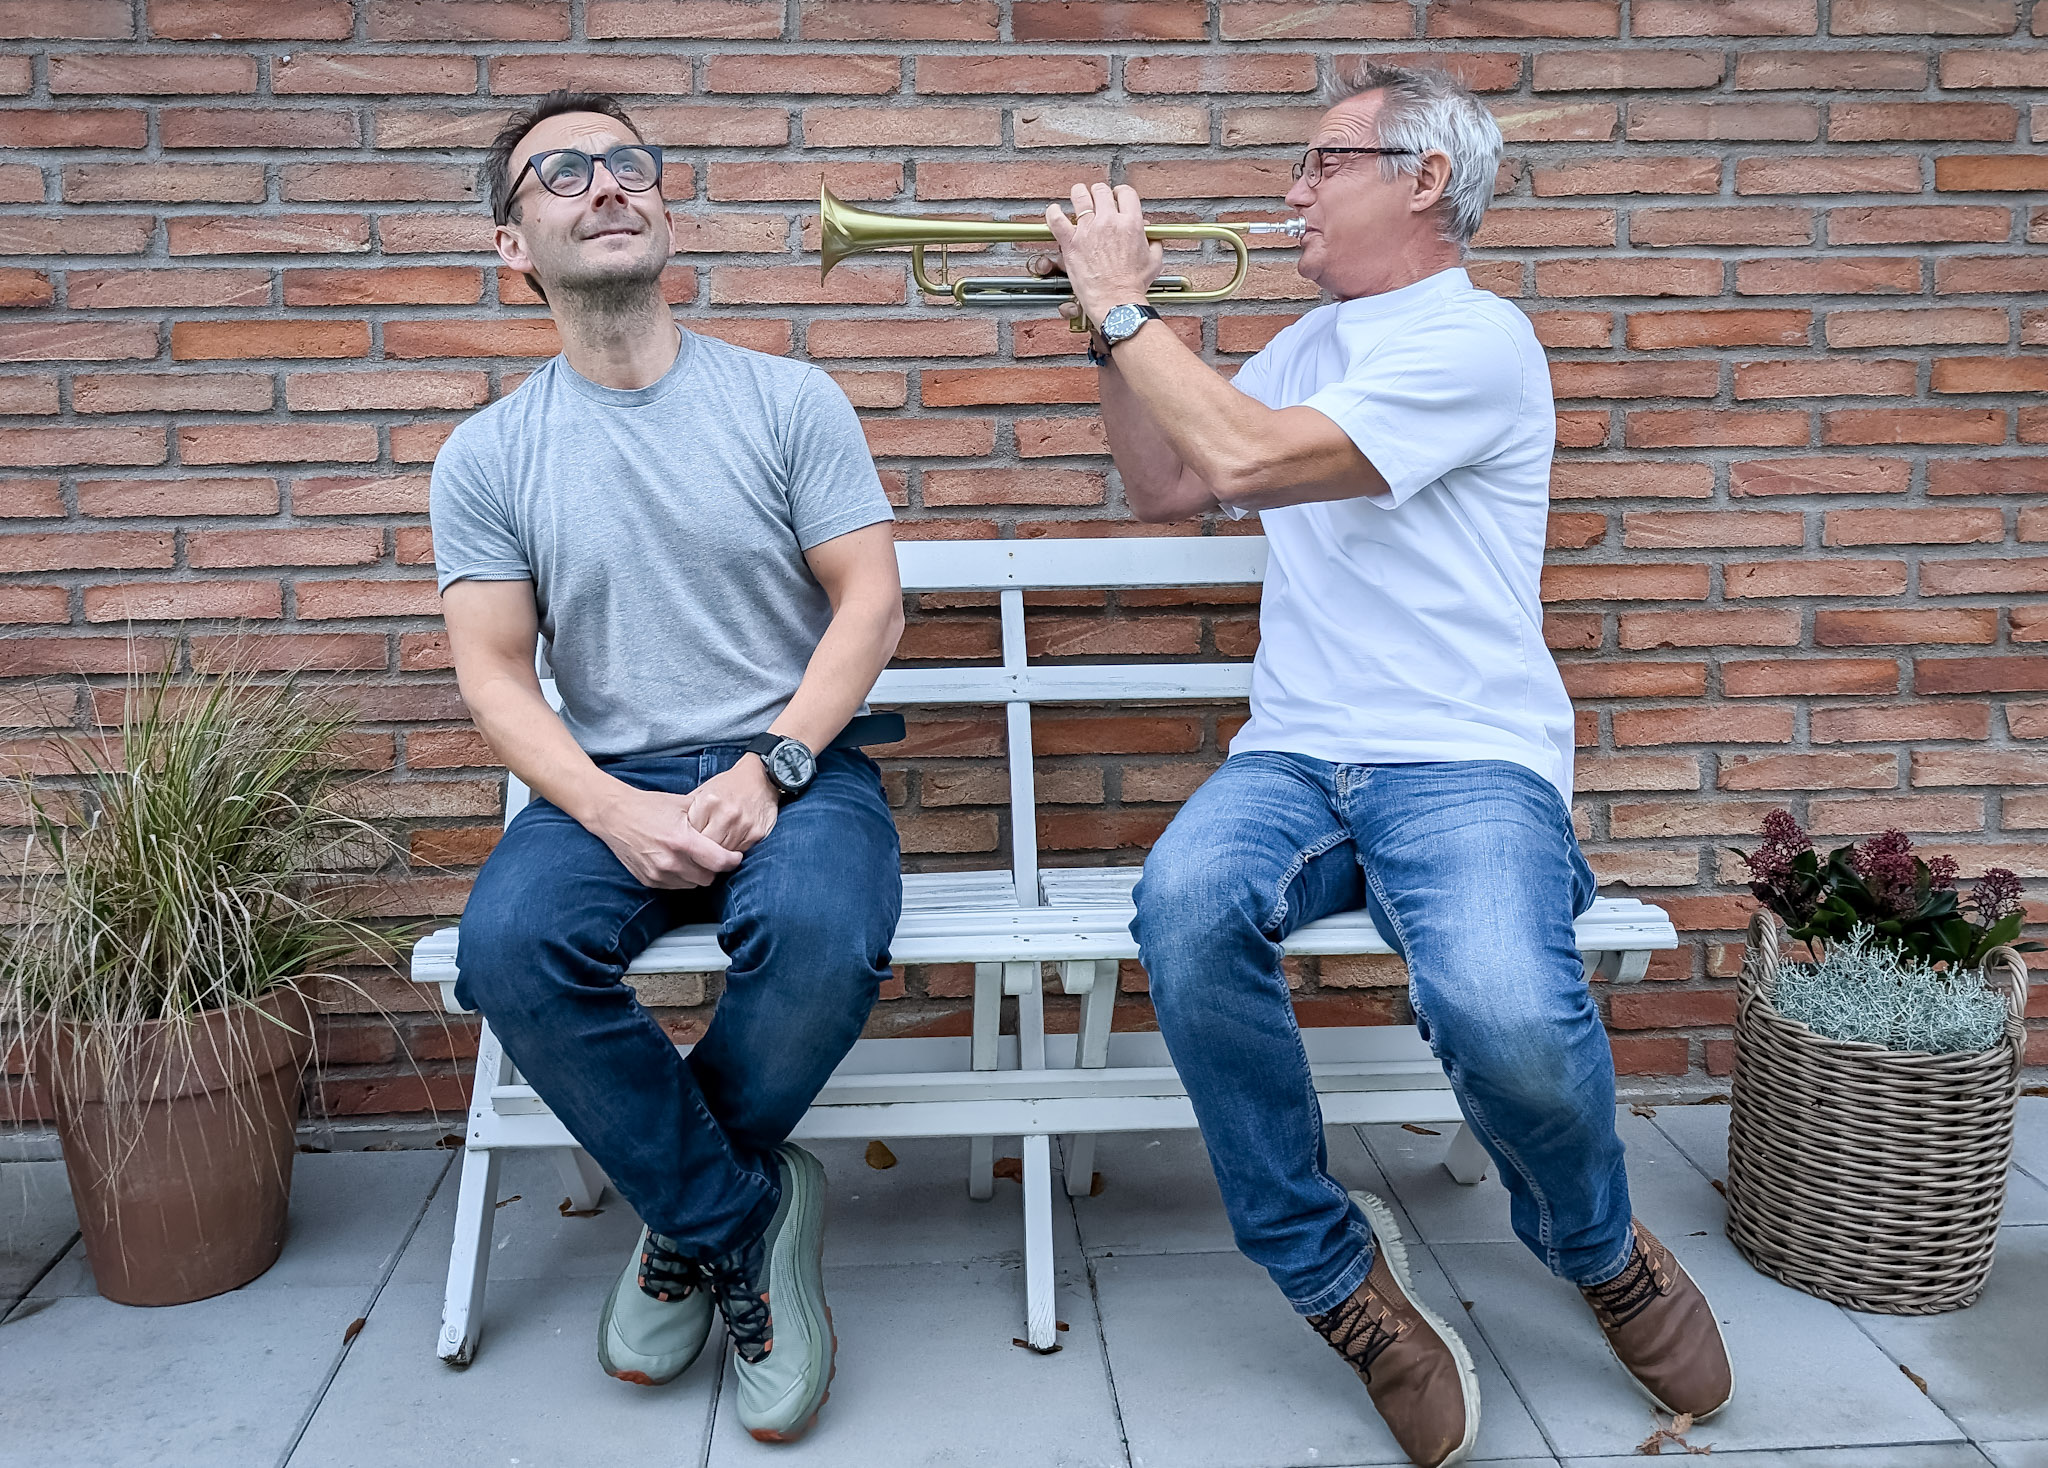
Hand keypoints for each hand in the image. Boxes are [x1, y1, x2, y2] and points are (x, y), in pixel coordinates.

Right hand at [589, 785, 744, 889]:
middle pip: (708, 878)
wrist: (614, 815)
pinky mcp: (648, 880)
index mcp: (682, 840)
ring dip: (697, 874)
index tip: (735, 856)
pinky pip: (675, 886)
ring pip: (693, 884)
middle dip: (714, 868)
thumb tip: (732, 827)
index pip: (719, 862)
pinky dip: (681, 877)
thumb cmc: (650, 806)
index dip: (732, 860)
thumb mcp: (684, 804)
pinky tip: (677, 861)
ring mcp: (658, 873)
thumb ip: (707, 820)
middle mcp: (670, 861)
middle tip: (713, 855)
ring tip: (693, 856)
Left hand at [681, 756, 780, 855]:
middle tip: (696, 853)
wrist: (762, 778)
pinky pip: (739, 853)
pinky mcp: (757, 834)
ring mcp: (743, 824)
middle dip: (700, 852)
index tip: (684, 844)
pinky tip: (729, 847)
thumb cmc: (728, 786)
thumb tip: (670, 829)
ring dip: (716, 856)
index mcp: (709, 801)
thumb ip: (689, 810)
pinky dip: (732, 853)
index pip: (690, 833)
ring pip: (723, 854)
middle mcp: (726, 813)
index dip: (686, 841)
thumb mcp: (704, 791)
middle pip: (706, 847)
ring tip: (711, 852)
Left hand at [1042, 181, 1163, 329]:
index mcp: (1131, 223)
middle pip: (1101, 191)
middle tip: (1096, 198)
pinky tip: (1055, 211)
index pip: (1126, 194)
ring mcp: (1089, 230)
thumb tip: (1149, 233)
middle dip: (1099, 192)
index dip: (1120, 192)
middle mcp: (1109, 222)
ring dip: (1079, 193)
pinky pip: (1057, 219)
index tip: (1116, 196)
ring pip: (1080, 197)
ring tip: (1078, 195)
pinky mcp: (1072, 242)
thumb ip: (1153, 242)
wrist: (1116, 300)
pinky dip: (1053, 212)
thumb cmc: (1133, 285)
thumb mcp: (1154, 261)